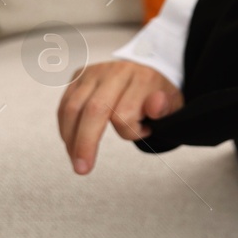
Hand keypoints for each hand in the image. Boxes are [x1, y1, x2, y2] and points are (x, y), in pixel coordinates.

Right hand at [57, 60, 182, 174]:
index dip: (131, 132)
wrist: (146, 69)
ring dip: (71, 139)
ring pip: (73, 108)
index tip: (143, 131)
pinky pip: (64, 105)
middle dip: (85, 143)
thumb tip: (155, 105)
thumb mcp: (172, 102)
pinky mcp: (79, 76)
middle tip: (82, 169)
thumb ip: (165, 107)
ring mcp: (94, 73)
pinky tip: (71, 143)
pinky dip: (65, 127)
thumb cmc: (156, 91)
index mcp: (141, 77)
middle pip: (93, 109)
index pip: (126, 114)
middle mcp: (115, 72)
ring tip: (76, 160)